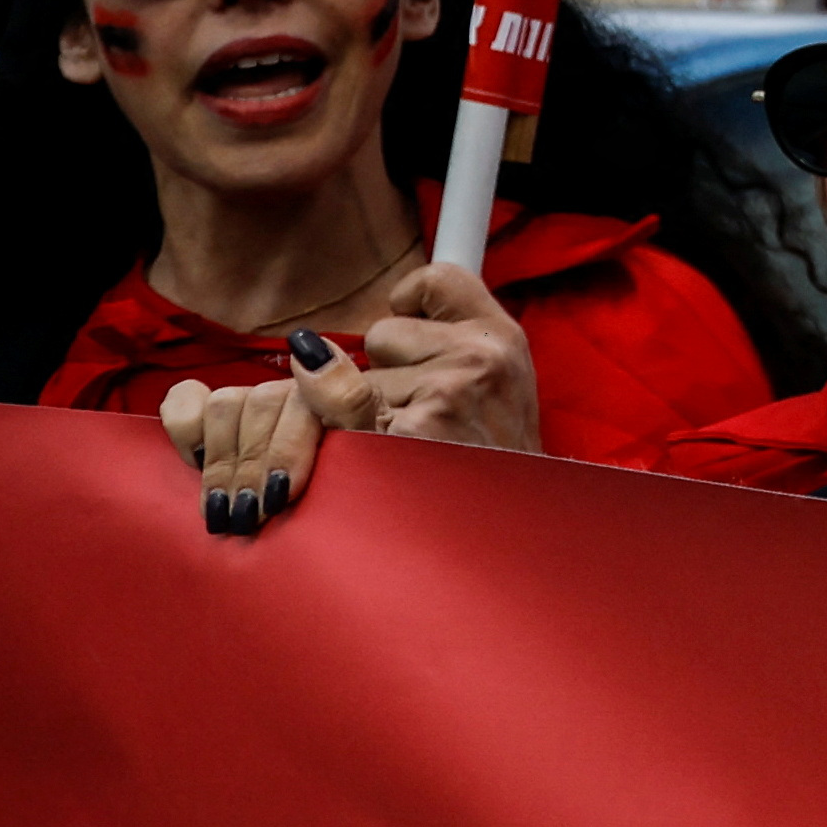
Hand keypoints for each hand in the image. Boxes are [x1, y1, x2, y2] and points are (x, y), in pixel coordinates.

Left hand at [152, 266, 539, 533]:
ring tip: (407, 455)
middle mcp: (480, 356)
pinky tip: (378, 469)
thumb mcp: (493, 394)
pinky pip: (337, 415)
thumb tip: (314, 341)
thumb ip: (439, 347)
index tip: (407, 336)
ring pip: (353, 379)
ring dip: (362, 417)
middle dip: (384, 376)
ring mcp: (445, 392)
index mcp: (503, 340)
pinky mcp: (409, 431)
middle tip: (421, 424)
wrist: (511, 544)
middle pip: (382, 335)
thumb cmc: (490, 472)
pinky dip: (340, 443)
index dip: (408, 305)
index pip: (435, 281)